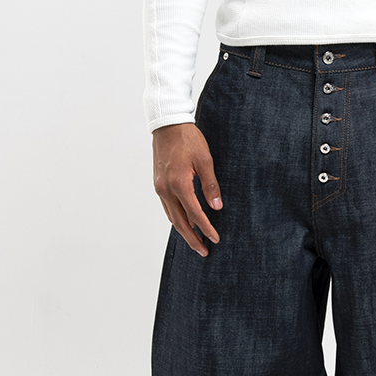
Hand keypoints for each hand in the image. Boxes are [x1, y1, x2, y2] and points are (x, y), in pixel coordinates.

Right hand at [152, 122, 222, 255]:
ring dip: (183, 231)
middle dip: (192, 239)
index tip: (215, 239)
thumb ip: (210, 185)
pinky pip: (167, 207)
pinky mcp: (158, 183)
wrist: (167, 124)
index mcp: (180, 184)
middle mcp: (166, 189)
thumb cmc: (188, 139)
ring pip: (171, 216)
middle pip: (180, 222)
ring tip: (195, 241)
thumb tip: (217, 207)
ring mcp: (160, 187)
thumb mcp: (205, 160)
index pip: (195, 215)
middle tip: (204, 251)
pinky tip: (184, 222)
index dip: (206, 229)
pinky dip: (176, 218)